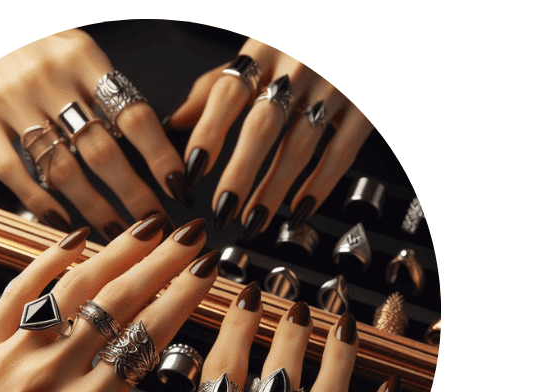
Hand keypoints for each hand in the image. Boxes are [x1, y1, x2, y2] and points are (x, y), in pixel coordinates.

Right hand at [0, 29, 187, 240]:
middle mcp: (48, 77)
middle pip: (102, 150)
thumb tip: (151, 140)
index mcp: (82, 56)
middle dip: (134, 194)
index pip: (133, 115)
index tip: (178, 185)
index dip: (160, 156)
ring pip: (61, 168)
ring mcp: (11, 99)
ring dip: (94, 208)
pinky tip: (62, 220)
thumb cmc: (34, 43)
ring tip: (116, 231)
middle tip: (153, 221)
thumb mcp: (77, 50)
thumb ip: (105, 90)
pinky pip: (13, 171)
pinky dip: (39, 201)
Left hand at [0, 216, 216, 391]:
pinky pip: (19, 291)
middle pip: (120, 302)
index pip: (146, 339)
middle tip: (191, 239)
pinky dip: (48, 259)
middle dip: (163, 263)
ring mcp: (15, 353)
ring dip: (117, 251)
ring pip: (76, 286)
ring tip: (148, 228)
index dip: (182, 300)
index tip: (204, 279)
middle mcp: (52, 374)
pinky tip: (75, 239)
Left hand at [166, 39, 374, 237]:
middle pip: (263, 126)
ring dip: (274, 189)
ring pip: (299, 146)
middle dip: (240, 173)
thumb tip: (176, 120)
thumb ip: (217, 86)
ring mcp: (335, 87)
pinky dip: (320, 185)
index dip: (208, 134)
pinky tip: (299, 209)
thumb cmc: (302, 43)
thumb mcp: (257, 51)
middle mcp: (298, 66)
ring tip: (253, 219)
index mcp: (264, 48)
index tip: (191, 171)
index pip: (228, 94)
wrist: (361, 23)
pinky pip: (341, 152)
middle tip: (222, 210)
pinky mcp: (365, 107)